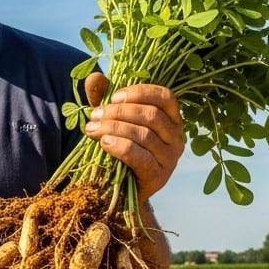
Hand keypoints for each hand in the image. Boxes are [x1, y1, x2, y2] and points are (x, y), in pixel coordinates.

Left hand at [82, 72, 183, 201]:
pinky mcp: (159, 177)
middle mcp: (177, 138)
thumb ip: (104, 98)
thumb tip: (94, 77)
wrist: (120, 191)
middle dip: (119, 112)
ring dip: (114, 128)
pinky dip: (120, 147)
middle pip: (152, 115)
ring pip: (144, 135)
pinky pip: (141, 157)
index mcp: (171, 119)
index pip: (165, 97)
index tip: (113, 96)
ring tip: (92, 129)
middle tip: (94, 115)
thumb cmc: (119, 149)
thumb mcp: (112, 120)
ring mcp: (170, 159)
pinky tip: (104, 143)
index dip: (139, 92)